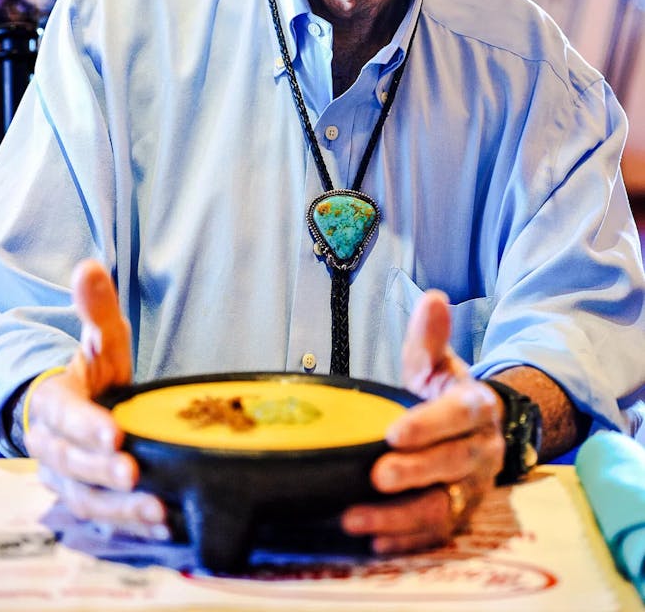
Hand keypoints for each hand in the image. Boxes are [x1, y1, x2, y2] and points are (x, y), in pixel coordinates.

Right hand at [24, 260, 167, 538]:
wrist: (76, 410)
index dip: (85, 425)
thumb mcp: (102, 339)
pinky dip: (127, 523)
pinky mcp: (85, 499)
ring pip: (84, 497)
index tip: (114, 431)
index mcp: (54, 402)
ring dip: (118, 507)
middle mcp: (52, 445)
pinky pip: (101, 518)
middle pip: (71, 462)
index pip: (63, 415)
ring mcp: (66, 477)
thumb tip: (90, 266)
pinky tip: (159, 522)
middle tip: (134, 472)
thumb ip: (97, 309)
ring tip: (155, 507)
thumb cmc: (94, 372)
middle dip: (101, 469)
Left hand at [341, 289, 503, 553]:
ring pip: (445, 507)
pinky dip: (406, 540)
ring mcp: (473, 488)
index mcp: (478, 407)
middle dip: (415, 472)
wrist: (474, 430)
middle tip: (376, 476)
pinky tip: (373, 541)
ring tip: (357, 516)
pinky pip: (437, 533)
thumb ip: (430, 336)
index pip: (460, 415)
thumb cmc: (443, 392)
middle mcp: (483, 450)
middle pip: (454, 465)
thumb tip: (433, 298)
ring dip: (401, 517)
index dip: (430, 425)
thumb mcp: (436, 362)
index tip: (394, 432)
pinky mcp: (460, 516)